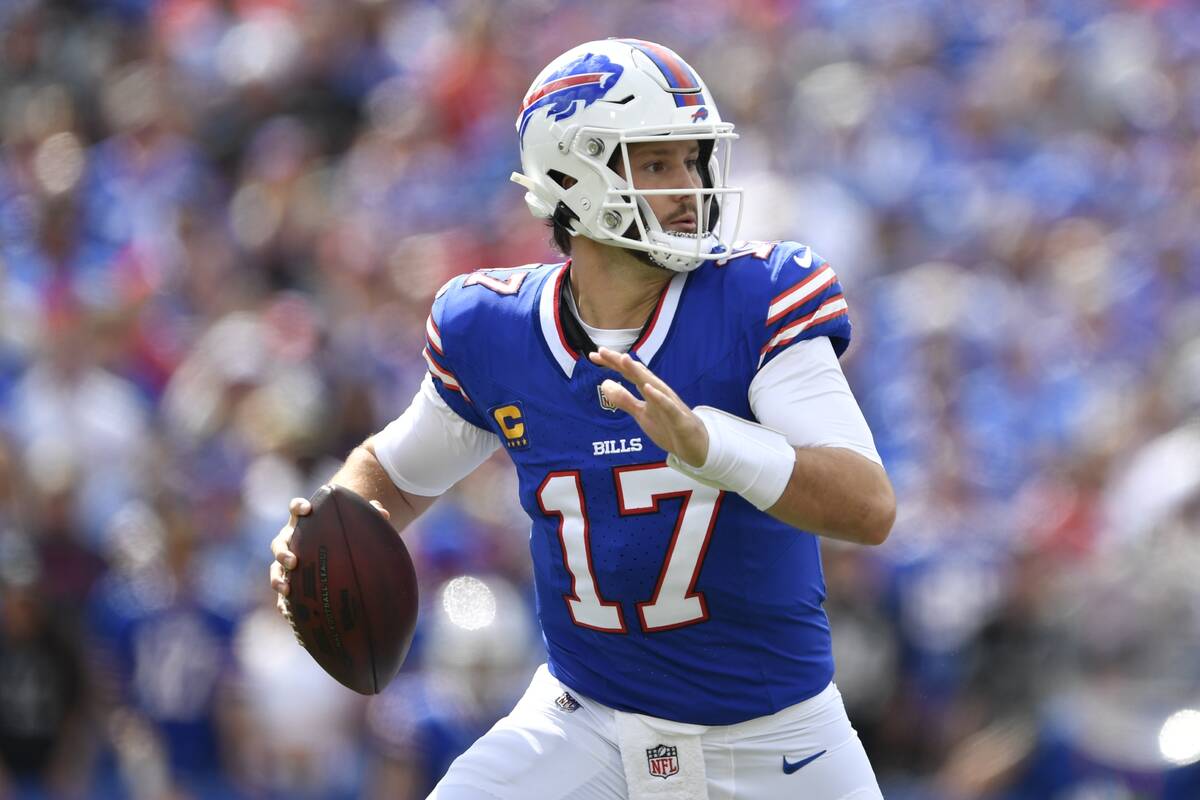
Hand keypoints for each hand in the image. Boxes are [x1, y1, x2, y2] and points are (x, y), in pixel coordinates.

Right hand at [270, 494, 389, 622]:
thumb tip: (382, 513)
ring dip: (277, 578)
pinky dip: (283, 602)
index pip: (296, 509)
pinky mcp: (290, 580)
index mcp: (304, 522)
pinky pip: (281, 592)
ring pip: (276, 569)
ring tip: (286, 589)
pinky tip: (288, 611)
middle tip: (292, 560)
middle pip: (280, 543)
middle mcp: (292, 540)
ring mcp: (288, 561)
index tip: (307, 509)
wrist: (336, 550)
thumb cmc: (344, 532)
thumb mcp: (355, 522)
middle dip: (282, 552)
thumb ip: (368, 515)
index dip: (298, 507)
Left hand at [589, 347, 708, 466]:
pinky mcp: (678, 418)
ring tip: (623, 359)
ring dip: (638, 372)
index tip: (593, 355)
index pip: (627, 373)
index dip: (611, 364)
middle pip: (637, 374)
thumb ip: (624, 400)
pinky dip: (658, 397)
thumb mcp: (641, 413)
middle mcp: (658, 392)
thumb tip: (604, 385)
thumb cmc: (668, 426)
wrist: (696, 444)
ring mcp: (669, 404)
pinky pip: (668, 407)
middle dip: (620, 362)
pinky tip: (648, 388)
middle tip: (602, 350)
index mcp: (648, 391)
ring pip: (652, 385)